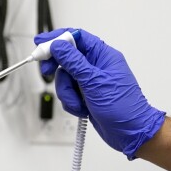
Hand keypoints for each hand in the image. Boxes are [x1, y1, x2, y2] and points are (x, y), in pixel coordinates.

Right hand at [34, 28, 165, 159]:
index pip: (77, 38)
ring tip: (78, 103)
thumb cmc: (123, 107)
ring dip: (67, 92)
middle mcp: (96, 66)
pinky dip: (71, 102)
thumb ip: (73, 62)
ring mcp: (90, 82)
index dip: (57, 38)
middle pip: (66, 58)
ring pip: (65, 79)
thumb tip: (58, 45)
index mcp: (103, 56)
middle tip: (47, 72)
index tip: (40, 42)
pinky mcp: (85, 95)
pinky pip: (68, 93)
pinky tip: (82, 109)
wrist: (130, 133)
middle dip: (57, 68)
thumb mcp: (94, 81)